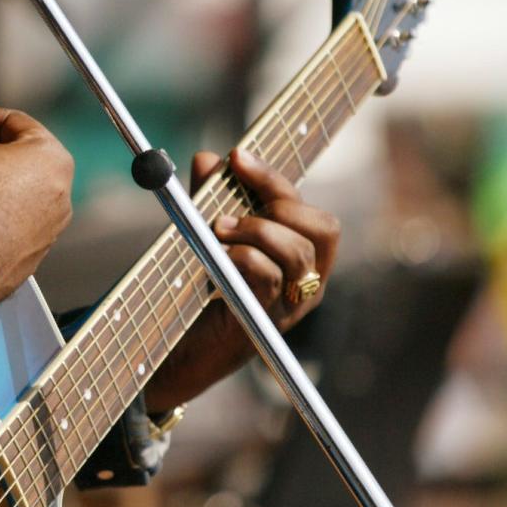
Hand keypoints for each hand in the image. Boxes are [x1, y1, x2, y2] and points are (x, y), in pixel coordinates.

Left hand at [141, 147, 340, 413]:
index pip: (312, 211)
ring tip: (217, 230)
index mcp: (304, 256)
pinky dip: (243, 257)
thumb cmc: (207, 289)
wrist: (185, 349)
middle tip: (230, 204)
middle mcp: (309, 281)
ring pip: (298, 254)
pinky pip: (269, 280)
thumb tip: (208, 159)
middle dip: (275, 203)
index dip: (276, 179)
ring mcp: (292, 306)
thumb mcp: (209, 235)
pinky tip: (217, 256)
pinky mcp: (266, 322)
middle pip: (321, 228)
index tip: (237, 156)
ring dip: (255, 230)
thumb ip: (210, 197)